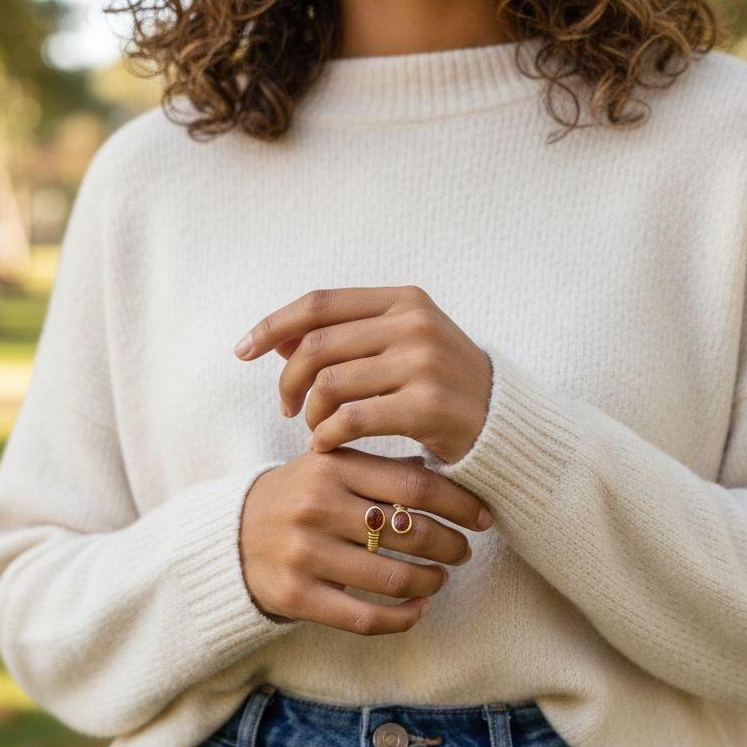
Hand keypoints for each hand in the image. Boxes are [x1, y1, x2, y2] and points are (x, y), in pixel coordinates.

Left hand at [233, 286, 492, 464]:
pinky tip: (327, 445)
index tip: (242, 351)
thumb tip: (276, 338)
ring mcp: (423, 362)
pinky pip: (352, 419)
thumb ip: (345, 337)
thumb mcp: (401, 346)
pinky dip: (328, 435)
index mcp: (403, 300)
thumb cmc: (441, 386)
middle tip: (286, 408)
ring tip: (314, 428)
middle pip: (316, 346)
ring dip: (310, 412)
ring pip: (330, 384)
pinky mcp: (427, 405)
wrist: (504, 424)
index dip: (273, 325)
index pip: (319, 303)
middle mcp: (413, 323)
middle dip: (288, 380)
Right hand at [239, 447, 494, 633]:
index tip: (482, 515)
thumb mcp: (329, 467)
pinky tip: (417, 608)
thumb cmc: (296, 497)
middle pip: (409, 531)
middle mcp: (318, 507)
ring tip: (440, 577)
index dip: (459, 503)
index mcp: (333, 467)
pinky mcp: (297, 596)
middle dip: (450, 544)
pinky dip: (403, 617)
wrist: (229, 535)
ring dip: (431, 581)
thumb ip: (379, 468)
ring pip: (393, 577)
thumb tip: (446, 472)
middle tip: (463, 550)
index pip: (415, 483)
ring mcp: (306, 554)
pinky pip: (365, 617)